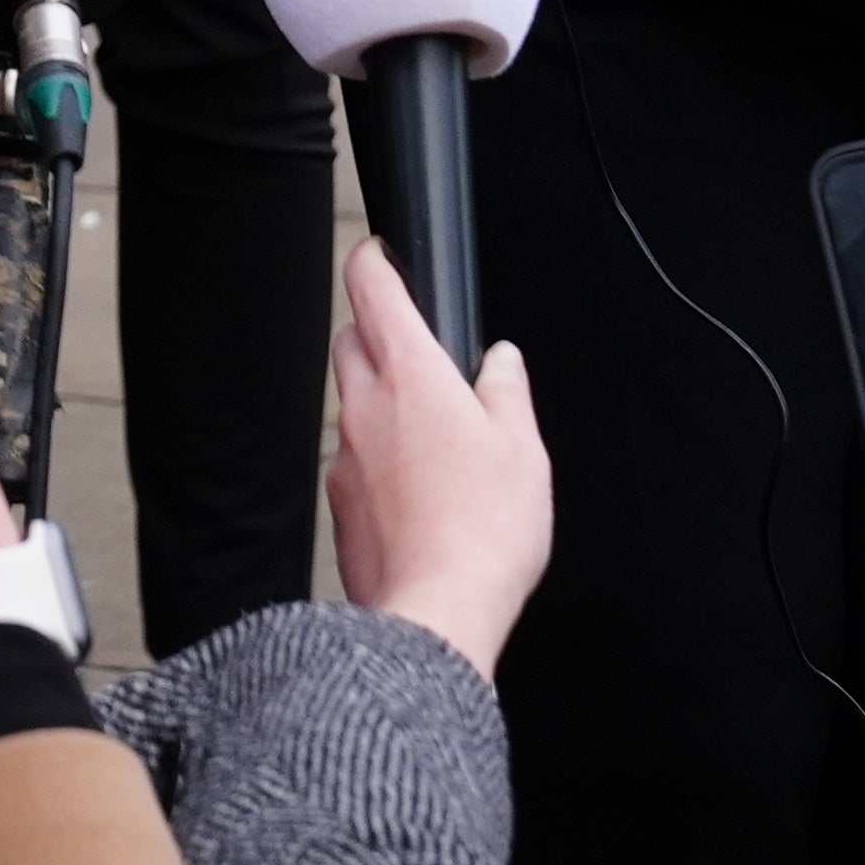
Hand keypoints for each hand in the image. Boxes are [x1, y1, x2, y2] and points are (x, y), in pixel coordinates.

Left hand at [324, 237, 545, 678]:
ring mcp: (346, 453)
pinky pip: (352, 458)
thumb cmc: (483, 533)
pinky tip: (418, 491)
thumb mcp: (523, 449)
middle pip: (354, 341)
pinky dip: (377, 459)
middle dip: (379, 335)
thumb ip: (507, 391)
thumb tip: (500, 362)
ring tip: (435, 440)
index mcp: (412, 376)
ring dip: (382, 404)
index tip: (381, 253)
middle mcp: (366, 405)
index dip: (373, 259)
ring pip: (353, 403)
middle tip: (424, 357)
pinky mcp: (341, 500)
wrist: (435, 611)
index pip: (372, 288)